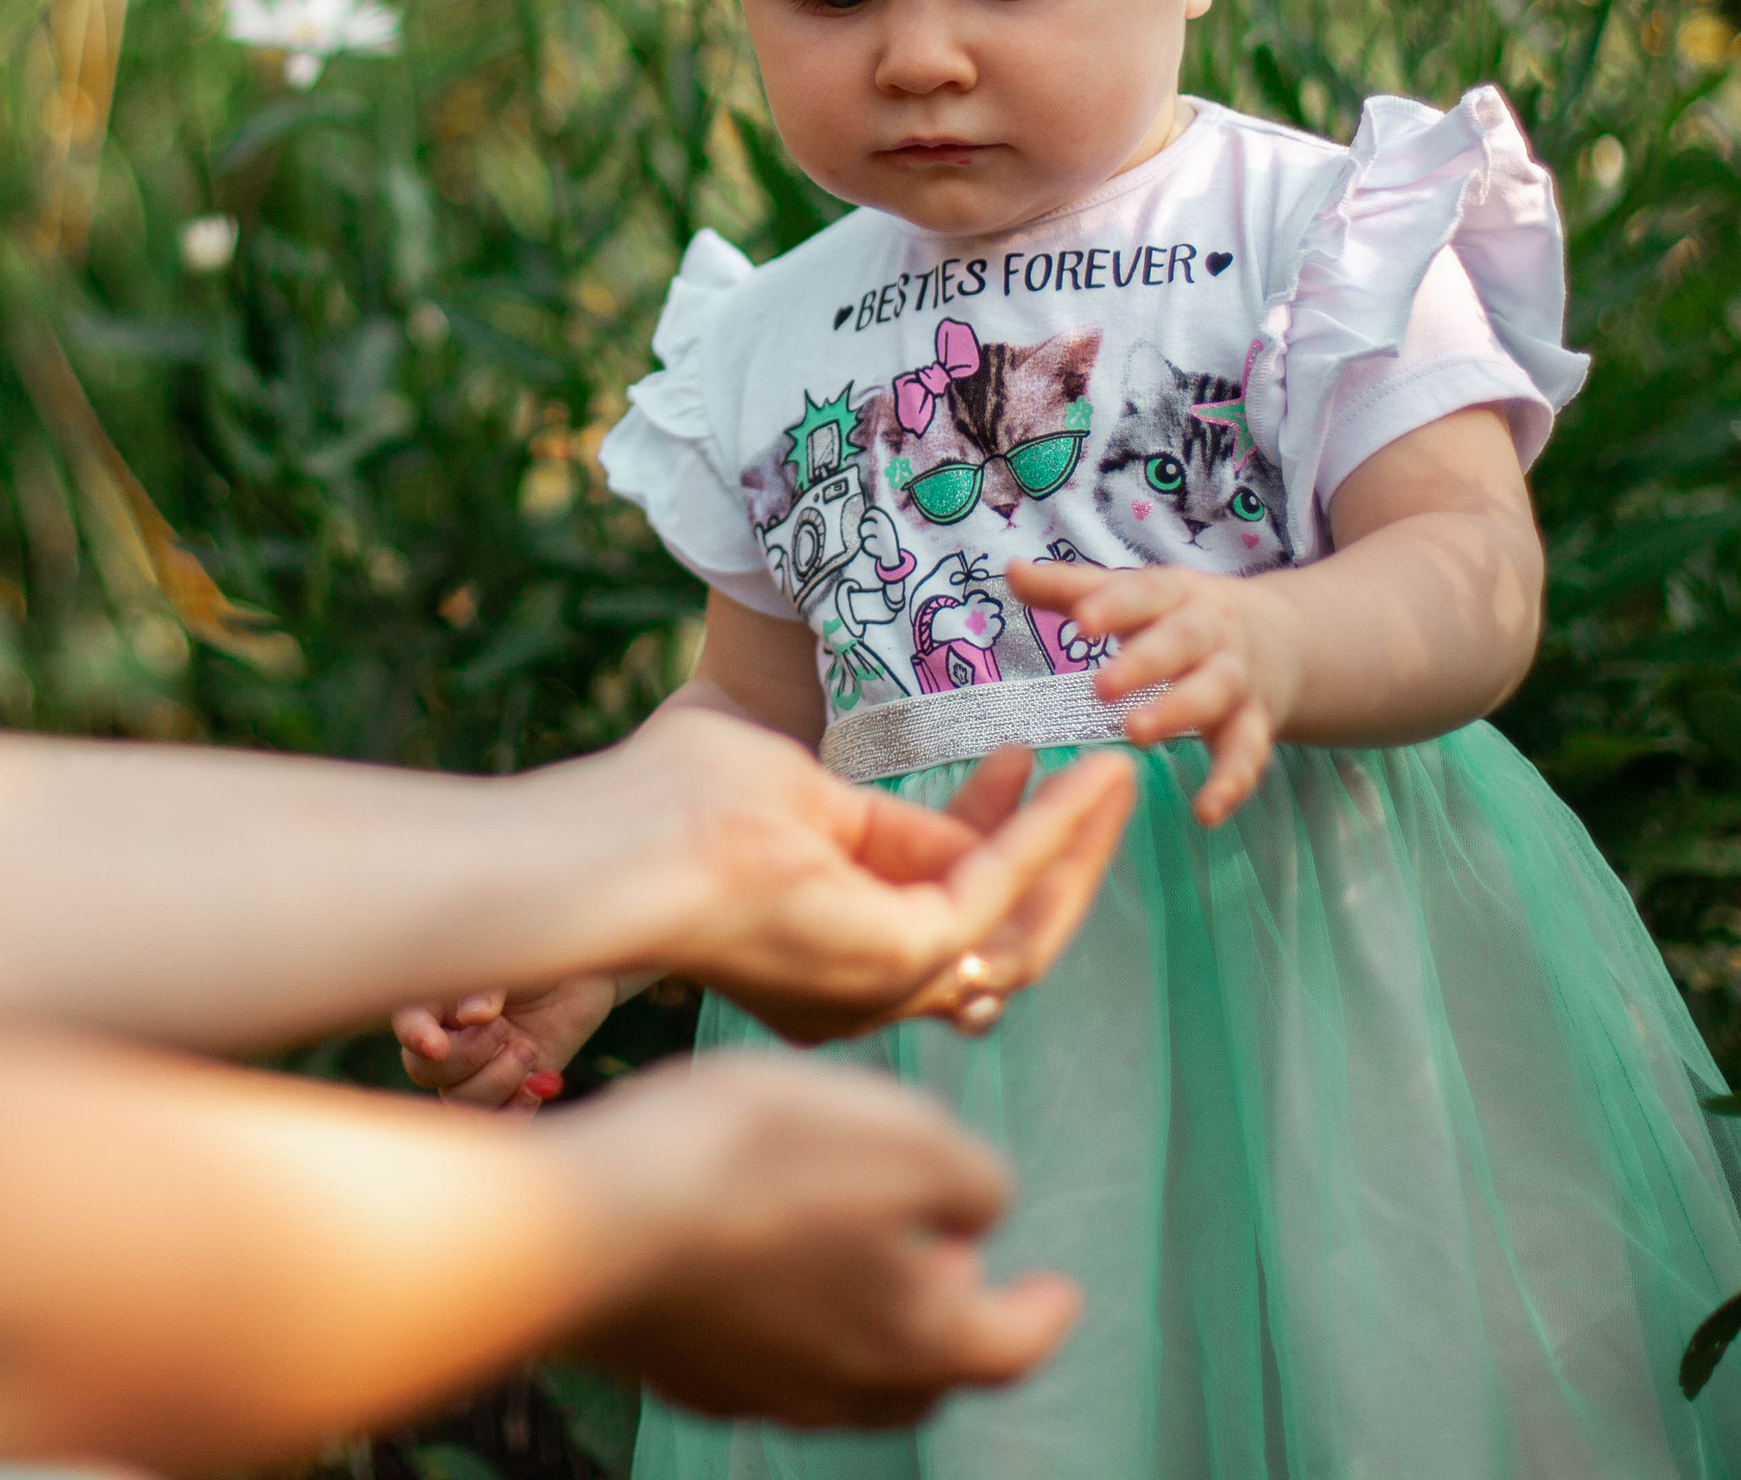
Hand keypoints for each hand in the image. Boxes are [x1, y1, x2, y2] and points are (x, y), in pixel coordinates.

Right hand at [391, 973, 620, 1112]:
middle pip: (425, 1072)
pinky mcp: (509, 1091)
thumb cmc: (537, 953)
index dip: (417, 1038)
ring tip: (528, 1050)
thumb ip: (487, 983)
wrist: (580, 974)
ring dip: (496, 1082)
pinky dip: (514, 1113)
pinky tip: (536, 1087)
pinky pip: (495, 1122)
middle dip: (467, 1057)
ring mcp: (477, 1068)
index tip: (438, 1044)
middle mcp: (449, 1037)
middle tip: (504, 1029)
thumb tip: (471, 1016)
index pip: (408, 1024)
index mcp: (437, 998)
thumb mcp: (511, 957)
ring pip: (459, 1102)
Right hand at [557, 1053, 1078, 1425]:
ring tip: (857, 1260)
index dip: (1043, 1312)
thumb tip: (985, 1212)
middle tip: (955, 1268)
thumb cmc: (758, 1164)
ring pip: (843, 1371)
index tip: (1061, 1290)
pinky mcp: (681, 1368)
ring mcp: (755, 1390)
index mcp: (918, 1340)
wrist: (591, 1224)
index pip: (1011, 1345)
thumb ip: (971, 1181)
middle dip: (953, 1326)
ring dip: (867, 1322)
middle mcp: (845, 1388)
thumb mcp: (901, 1138)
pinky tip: (762, 1265)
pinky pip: (762, 1353)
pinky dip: (788, 1316)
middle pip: (926, 1374)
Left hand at [593, 709, 1132, 1041]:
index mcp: (819, 946)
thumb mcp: (784, 794)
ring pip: (1016, 927)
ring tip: (1117, 778)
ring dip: (1072, 848)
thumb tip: (922, 822)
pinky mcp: (901, 959)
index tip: (1020, 756)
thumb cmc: (666, 805)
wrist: (623, 842)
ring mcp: (880, 982)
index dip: (988, 825)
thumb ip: (856, 820)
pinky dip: (1050, 839)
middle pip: (992, 926)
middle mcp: (857, 983)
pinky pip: (1003, 898)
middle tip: (1103, 779)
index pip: (931, 893)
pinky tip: (1086, 785)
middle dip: (1051, 849)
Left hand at [1010, 556, 1303, 827]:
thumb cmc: (1181, 616)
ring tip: (1135, 734)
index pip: (1144, 593)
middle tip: (1100, 687)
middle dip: (1145, 663)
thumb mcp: (1134, 593)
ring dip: (1177, 712)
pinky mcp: (1254, 723)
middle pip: (1181, 642)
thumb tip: (1010, 570)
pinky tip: (1206, 811)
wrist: (1284, 639)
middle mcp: (1210, 632)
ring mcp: (1236, 678)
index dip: (1114, 606)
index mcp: (1175, 593)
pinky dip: (1231, 782)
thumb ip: (1069, 588)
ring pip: (1213, 693)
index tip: (1080, 621)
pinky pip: (1247, 753)